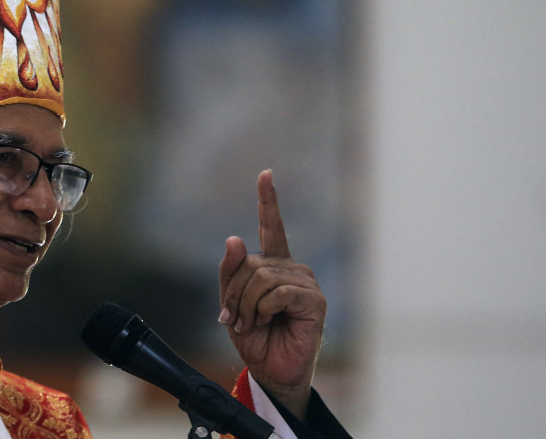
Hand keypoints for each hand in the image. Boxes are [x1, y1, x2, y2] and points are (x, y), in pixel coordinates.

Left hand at [218, 169, 325, 420]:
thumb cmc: (254, 338)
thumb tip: (235, 238)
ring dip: (247, 305)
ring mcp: (305, 284)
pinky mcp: (314, 301)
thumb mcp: (231, 303)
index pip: (272, 227)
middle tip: (236, 319)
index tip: (266, 173)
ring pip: (261, 277)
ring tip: (252, 324)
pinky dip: (264, 309)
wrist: (270, 371)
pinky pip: (278, 292)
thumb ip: (230, 272)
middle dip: (234, 293)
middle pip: (251, 263)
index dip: (268, 200)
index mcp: (273, 266)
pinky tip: (268, 322)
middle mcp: (292, 269)